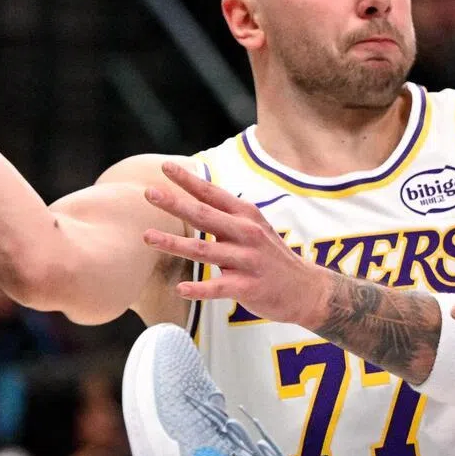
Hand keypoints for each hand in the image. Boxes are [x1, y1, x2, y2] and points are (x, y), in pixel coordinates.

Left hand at [141, 160, 325, 327]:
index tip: (165, 167)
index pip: (213, 194)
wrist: (306, 289)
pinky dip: (199, 289)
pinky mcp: (248, 286)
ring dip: (174, 243)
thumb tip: (196, 199)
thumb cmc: (272, 257)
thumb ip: (227, 216)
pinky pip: (219, 287)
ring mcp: (248, 260)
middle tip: (149, 193)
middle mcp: (247, 233)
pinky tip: (181, 288)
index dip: (188, 180)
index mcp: (246, 216)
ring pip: (205, 250)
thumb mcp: (255, 228)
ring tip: (148, 237)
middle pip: (205, 216)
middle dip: (175, 203)